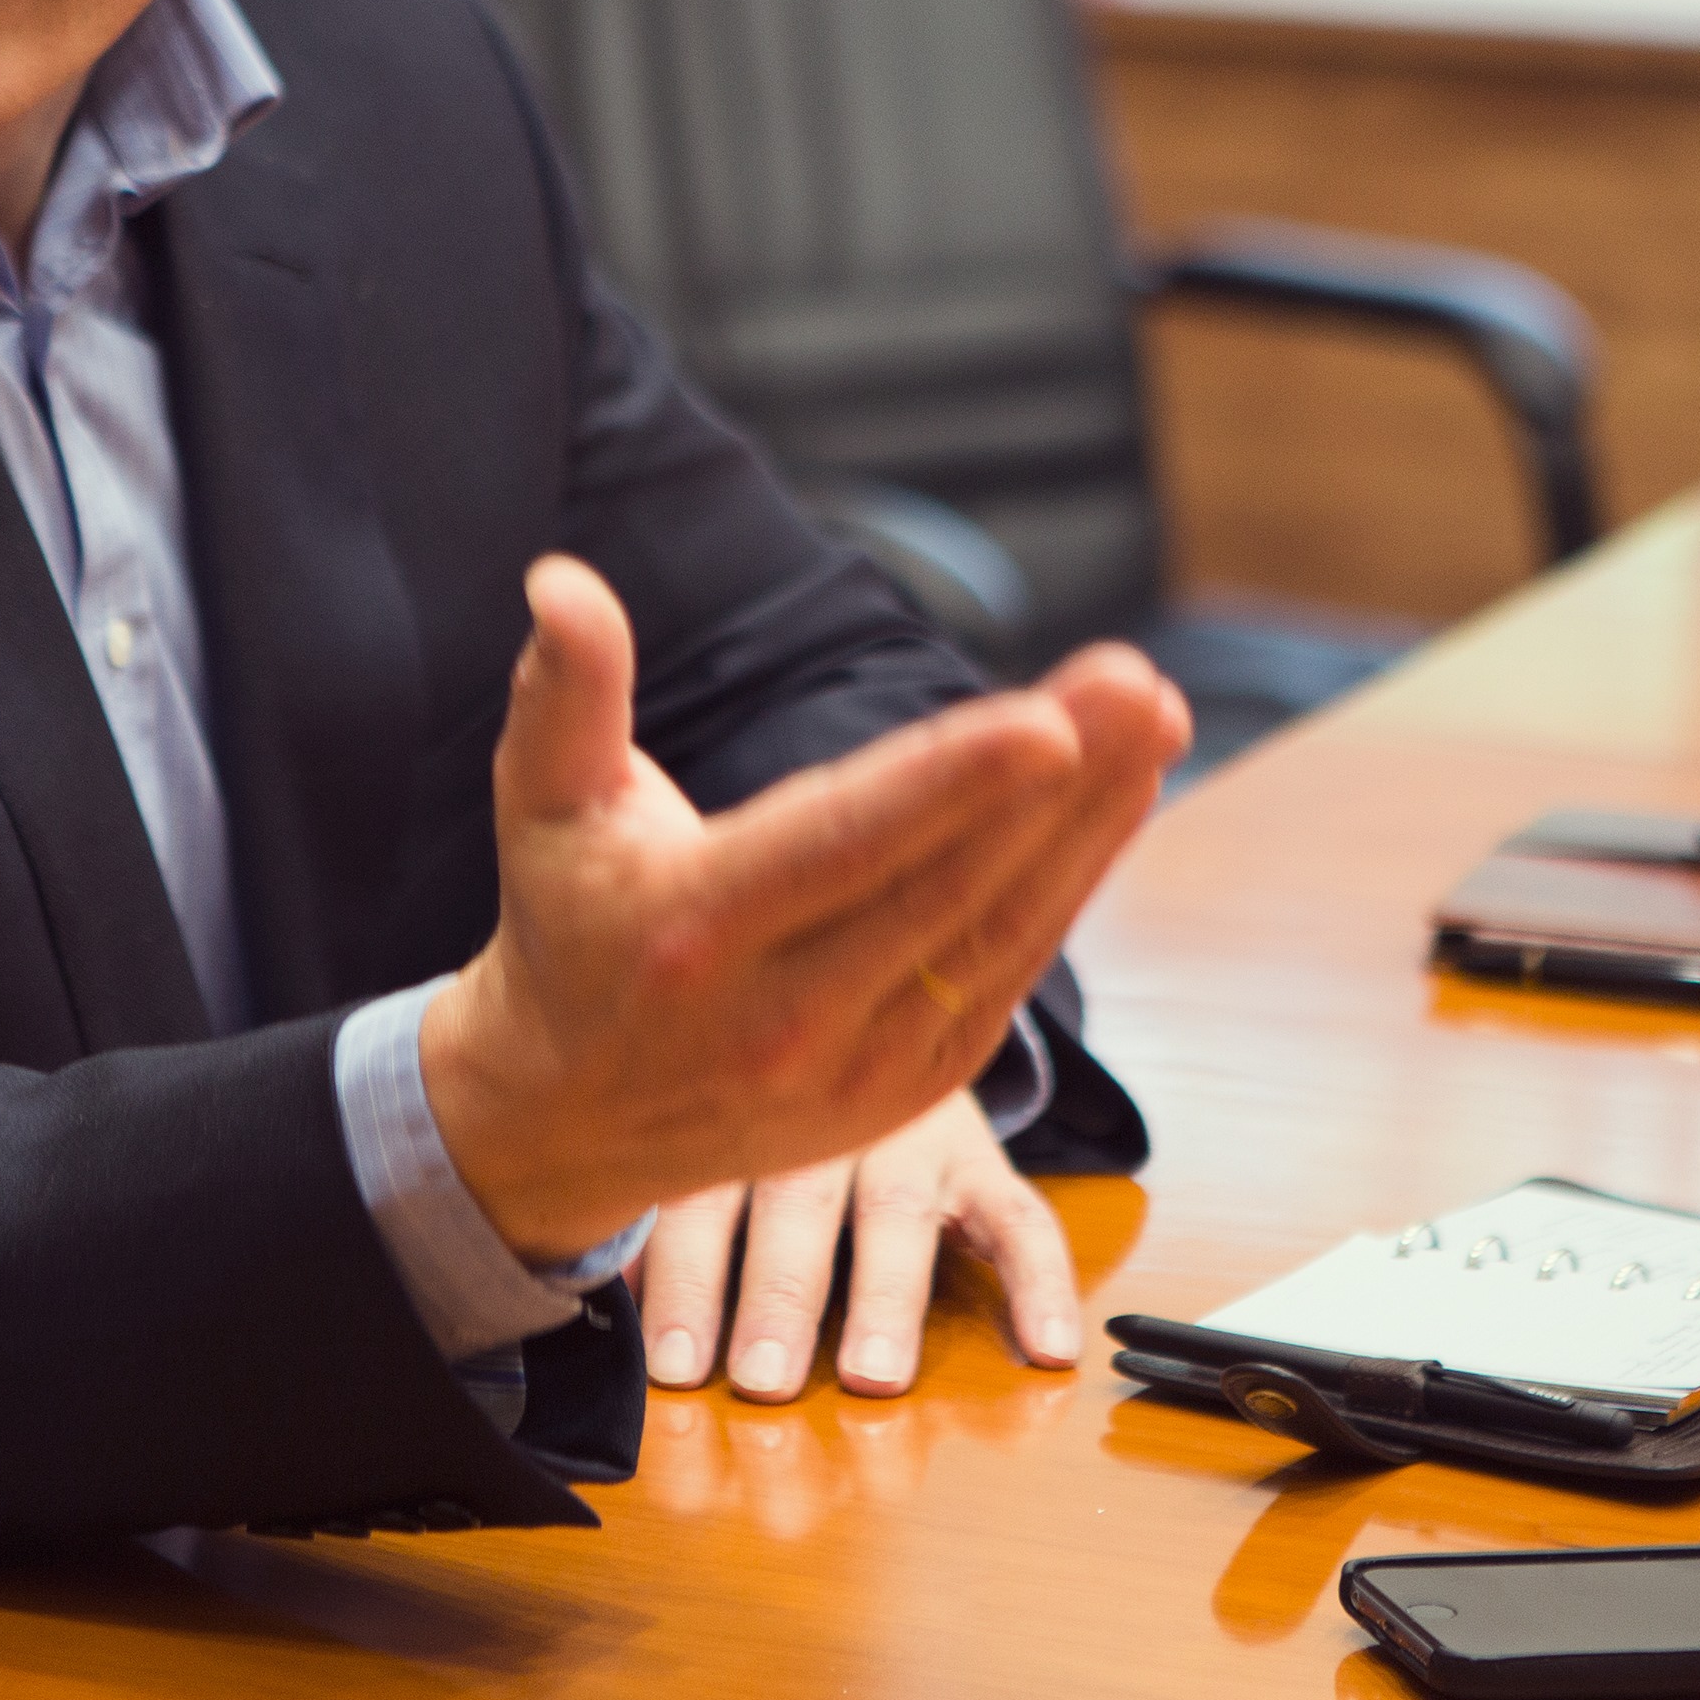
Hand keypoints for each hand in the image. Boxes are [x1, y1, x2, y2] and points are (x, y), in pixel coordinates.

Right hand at [418, 555, 1185, 1258]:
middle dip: (1059, 781)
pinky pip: (1008, 972)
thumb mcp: (541, 805)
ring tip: (1157, 718)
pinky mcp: (908, 1088)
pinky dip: (1070, 884)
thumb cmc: (567, 927)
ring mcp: (858, 1063)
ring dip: (1090, 824)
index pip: (846, 843)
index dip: (952, 782)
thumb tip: (561, 579)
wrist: (570, 1120)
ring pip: (999, 933)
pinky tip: (1121, 798)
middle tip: (1136, 681)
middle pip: (948, 883)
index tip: (1049, 716)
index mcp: (699, 928)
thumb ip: (564, 691)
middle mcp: (784, 1011)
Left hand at [636, 1086, 1080, 1400]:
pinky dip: (1039, 1282)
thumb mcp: (704, 1126)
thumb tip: (594, 1293)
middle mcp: (822, 1118)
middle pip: (795, 1205)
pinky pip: (1020, 1216)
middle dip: (776, 1295)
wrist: (877, 992)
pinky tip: (1046, 1349)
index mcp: (736, 1113)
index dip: (682, 1281)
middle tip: (762, 1380)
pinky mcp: (982, 1155)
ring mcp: (910, 1133)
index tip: (674, 1366)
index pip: (700, 1197)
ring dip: (887, 1296)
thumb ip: (666, 1206)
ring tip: (876, 1374)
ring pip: (897, 1212)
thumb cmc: (761, 1104)